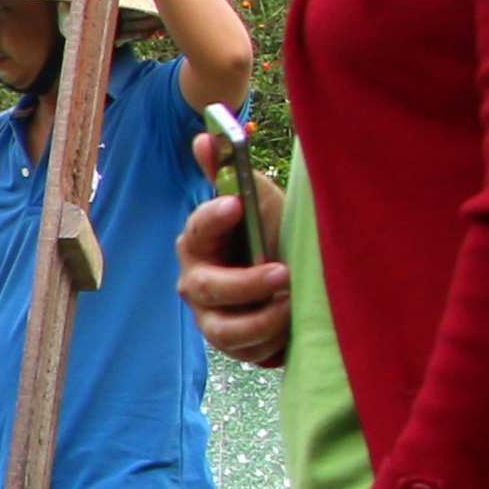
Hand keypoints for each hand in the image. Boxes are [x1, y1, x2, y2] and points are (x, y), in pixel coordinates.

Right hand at [181, 184, 292, 368]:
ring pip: (226, 331)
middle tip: (283, 273)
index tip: (238, 204)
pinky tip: (292, 325)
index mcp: (199, 241)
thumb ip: (229, 171)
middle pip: (207, 289)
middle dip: (245, 284)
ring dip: (263, 320)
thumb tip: (203, 135)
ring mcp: (210, 318)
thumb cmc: (267, 233)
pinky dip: (272, 341)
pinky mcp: (231, 346)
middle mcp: (196, 281)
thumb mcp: (257, 199)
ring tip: (292, 306)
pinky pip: (247, 353)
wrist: (288, 278)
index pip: (198, 228)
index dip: (214, 217)